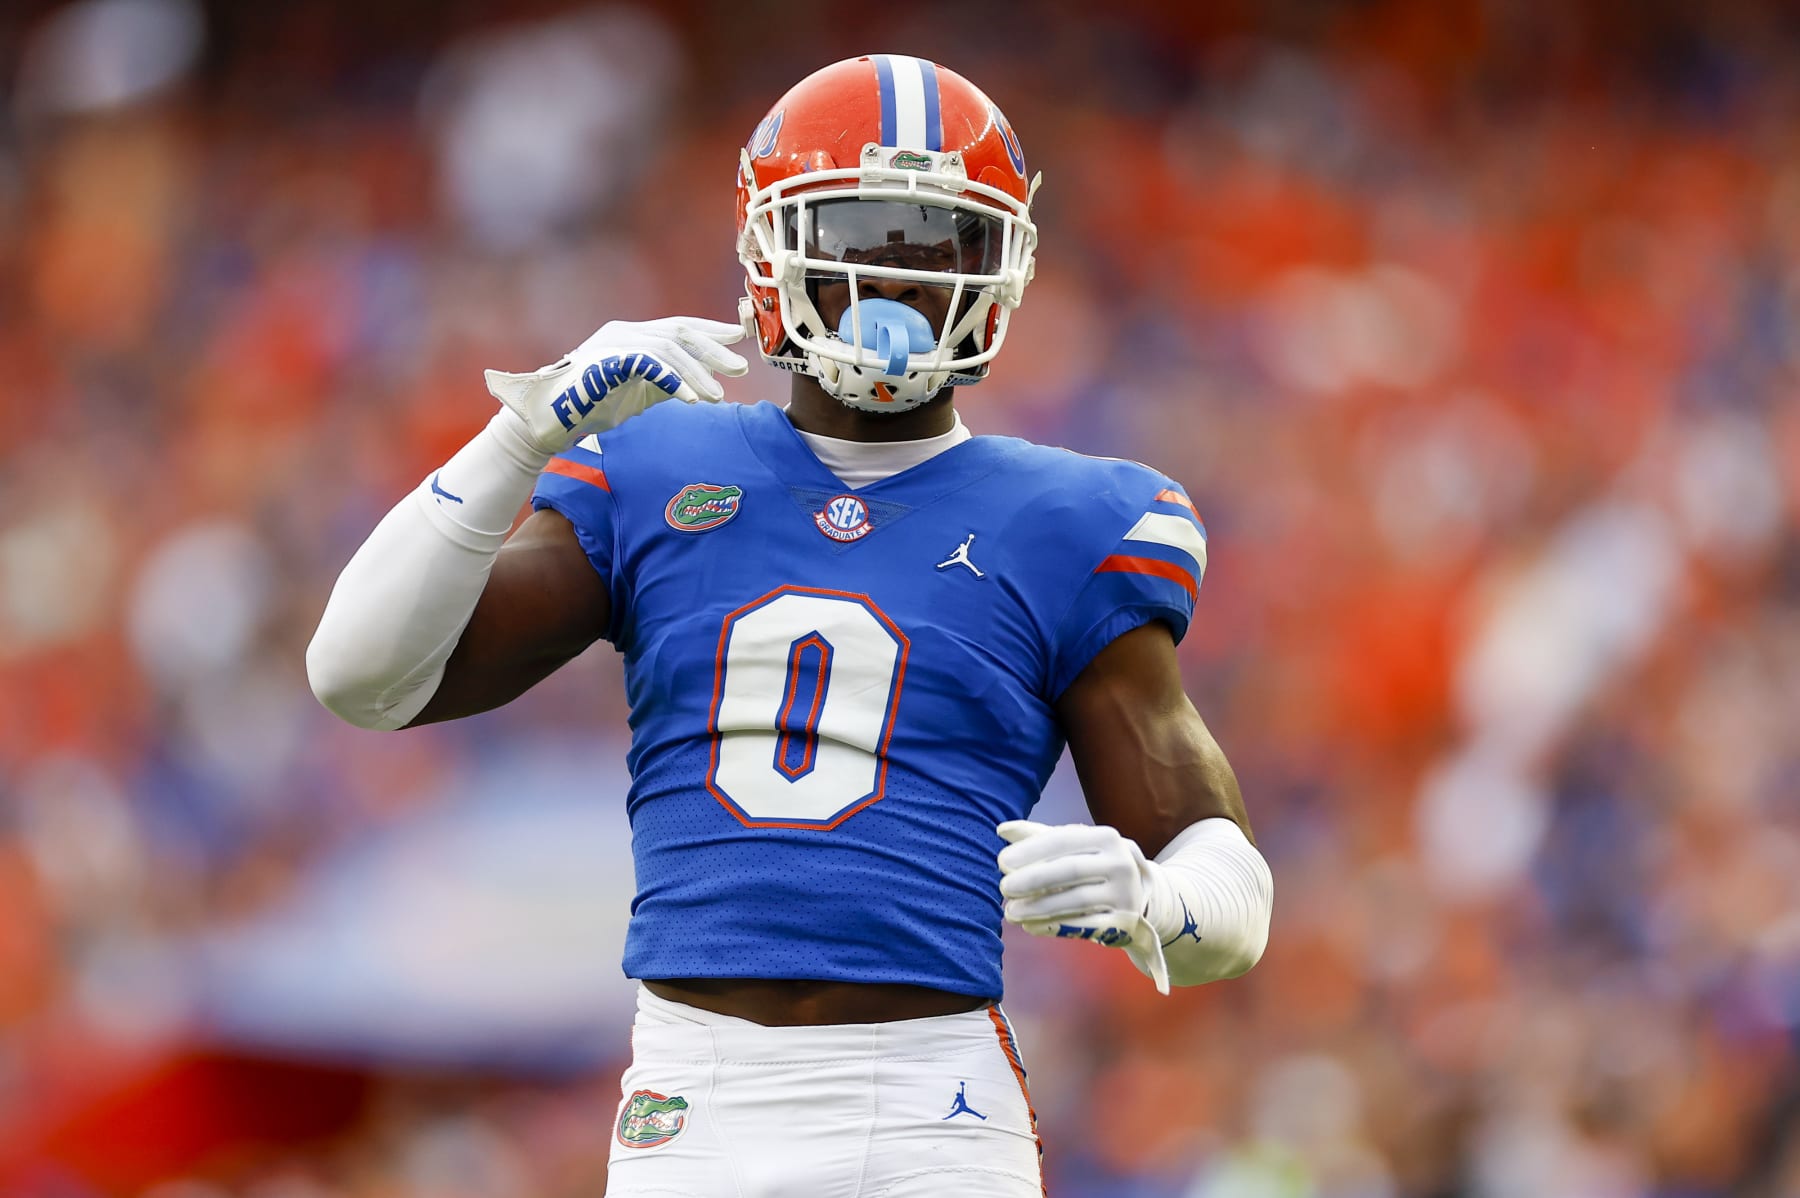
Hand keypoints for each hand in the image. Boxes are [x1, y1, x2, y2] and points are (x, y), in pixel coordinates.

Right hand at [484, 316, 749, 453]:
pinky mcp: (606, 362)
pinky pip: (647, 366)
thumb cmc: (591, 406)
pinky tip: (690, 399)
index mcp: (634, 336)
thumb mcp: (639, 392)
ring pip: (668, 349)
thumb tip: (703, 384)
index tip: (740, 338)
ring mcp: (614, 344)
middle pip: (680, 332)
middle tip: (740, 369)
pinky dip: (672, 381)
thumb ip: (667, 382)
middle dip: (714, 349)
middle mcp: (626, 333)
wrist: (548, 419)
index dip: (712, 331)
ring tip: (716, 397)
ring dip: (696, 373)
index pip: (680, 327)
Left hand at [996, 820, 1169, 993]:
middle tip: (1004, 888)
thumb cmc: (1093, 866)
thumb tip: (1002, 830)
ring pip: (1076, 900)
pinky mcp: (1123, 923)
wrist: (1137, 897)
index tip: (1002, 861)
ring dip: (1039, 907)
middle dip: (1033, 879)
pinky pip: (1084, 926)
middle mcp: (1121, 863)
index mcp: (1107, 838)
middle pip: (1070, 869)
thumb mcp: (1073, 848)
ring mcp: (1125, 894)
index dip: (1031, 850)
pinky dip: (1054, 927)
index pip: (1064, 840)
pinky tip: (1029, 926)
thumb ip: (1038, 837)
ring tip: (1010, 912)